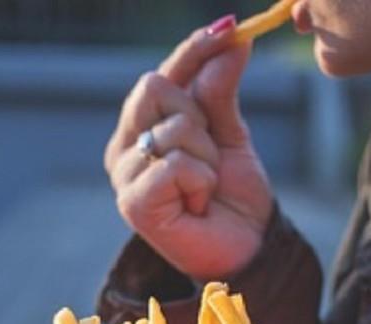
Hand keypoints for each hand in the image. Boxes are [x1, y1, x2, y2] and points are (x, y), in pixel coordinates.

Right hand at [104, 16, 274, 280]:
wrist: (247, 249)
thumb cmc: (233, 197)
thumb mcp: (231, 135)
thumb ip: (221, 90)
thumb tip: (233, 38)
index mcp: (141, 128)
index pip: (161, 73)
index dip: (193, 49)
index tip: (231, 27)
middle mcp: (124, 148)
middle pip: (154, 87)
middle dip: (199, 116)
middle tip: (211, 155)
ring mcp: (123, 177)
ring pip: (173, 128)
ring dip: (207, 158)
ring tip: (206, 189)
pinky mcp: (133, 204)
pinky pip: (175, 163)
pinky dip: (201, 181)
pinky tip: (198, 205)